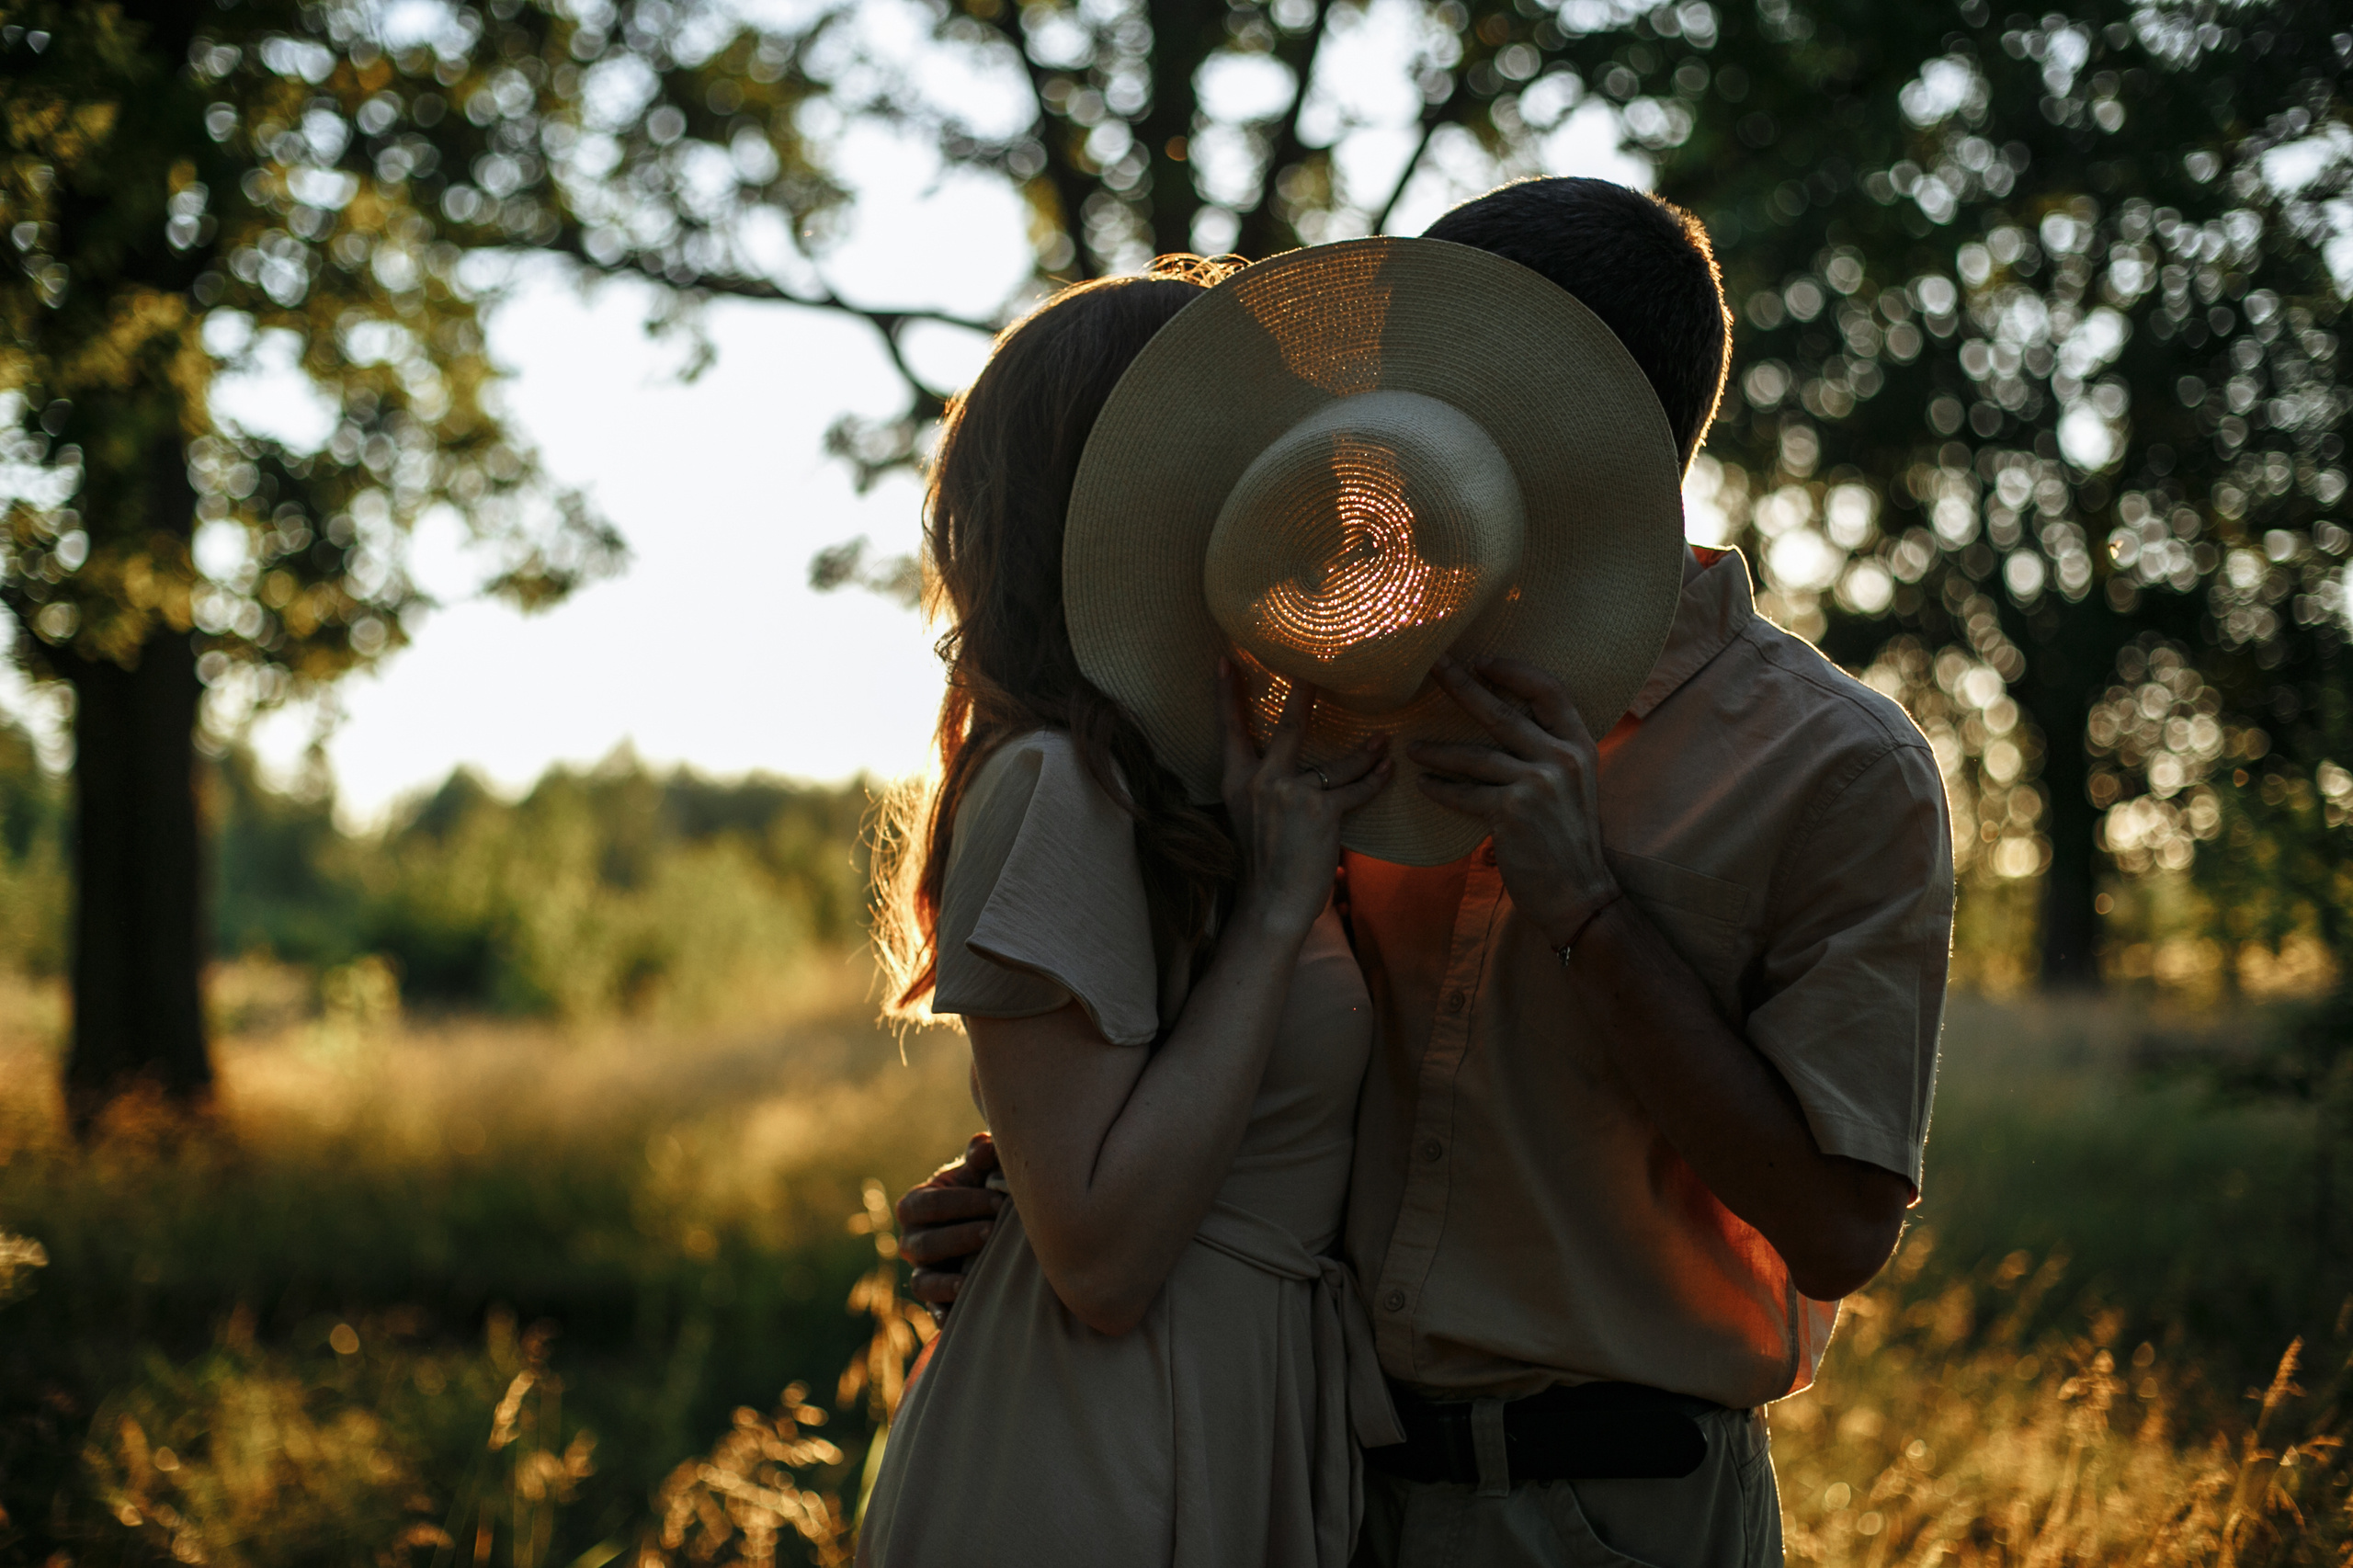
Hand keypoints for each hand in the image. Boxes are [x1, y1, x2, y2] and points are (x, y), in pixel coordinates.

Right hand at [897, 1132, 1004, 1313]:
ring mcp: (921, 1272)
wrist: (990, 1225)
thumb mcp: (979, 1173)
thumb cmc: (981, 1193)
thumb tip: (983, 1145)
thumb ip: (981, 1158)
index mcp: (915, 1205)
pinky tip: (960, 1312)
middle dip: (960, 1237)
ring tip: (974, 1275)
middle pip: (925, 1244)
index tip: (1000, 1202)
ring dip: (948, 1279)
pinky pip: (932, 1309)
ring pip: (923, 1281)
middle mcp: (911, 1241)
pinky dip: (943, 1312)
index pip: (929, 1205)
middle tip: (994, 1231)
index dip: (963, 1202)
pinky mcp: (936, 1300)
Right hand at [1218, 662, 1389, 934]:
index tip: (1224, 659)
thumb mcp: (1251, 818)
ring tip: (1381, 740)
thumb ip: (1267, 788)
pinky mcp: (1320, 812)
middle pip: (1289, 727)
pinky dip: (1375, 780)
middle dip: (1306, 694)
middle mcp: (1260, 782)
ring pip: (1337, 763)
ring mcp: (1290, 794)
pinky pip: (1355, 789)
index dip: (1228, 694)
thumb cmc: (1265, 864)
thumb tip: (1292, 768)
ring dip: (1365, 751)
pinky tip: (1387, 769)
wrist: (1270, 903)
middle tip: (1318, 667)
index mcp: (1237, 782)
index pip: (1230, 730)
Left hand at [1409, 655, 1618, 947]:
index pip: (1549, 690)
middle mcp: (1562, 759)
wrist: (1579, 892)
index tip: (1482, 660)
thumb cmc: (1568, 838)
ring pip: (1474, 755)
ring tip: (1412, 747)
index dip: (1514, 670)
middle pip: (1502, 712)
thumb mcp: (1574, 785)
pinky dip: (1442, 790)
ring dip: (1438, 751)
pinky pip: (1464, 794)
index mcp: (1580, 745)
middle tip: (1434, 666)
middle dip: (1463, 686)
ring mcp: (1537, 784)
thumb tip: (1512, 721)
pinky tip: (1424, 786)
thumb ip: (1549, 752)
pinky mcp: (1512, 812)